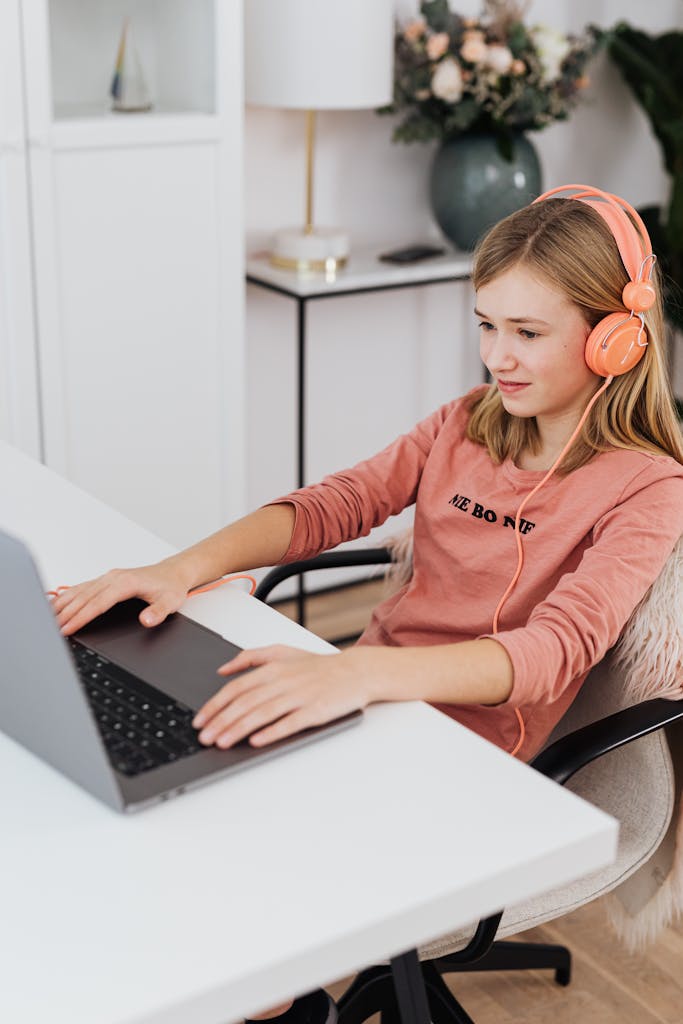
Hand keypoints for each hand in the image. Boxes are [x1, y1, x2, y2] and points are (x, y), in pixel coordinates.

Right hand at [51, 559, 192, 635]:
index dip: (81, 616)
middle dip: (66, 613)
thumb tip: (146, 620)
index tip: (68, 628)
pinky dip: (69, 596)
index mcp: (125, 583)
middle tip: (52, 629)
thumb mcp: (171, 602)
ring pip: (80, 591)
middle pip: (84, 597)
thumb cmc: (170, 586)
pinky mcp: (107, 580)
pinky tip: (59, 603)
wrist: (173, 573)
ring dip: (63, 604)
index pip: (97, 602)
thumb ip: (158, 612)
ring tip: (48, 618)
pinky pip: (83, 588)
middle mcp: (114, 578)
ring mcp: (108, 578)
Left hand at [192, 644, 374, 748]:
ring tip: (221, 742)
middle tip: (203, 737)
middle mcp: (284, 681)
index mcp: (273, 668)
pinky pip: (289, 723)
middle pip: (245, 702)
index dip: (215, 705)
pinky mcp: (315, 711)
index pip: (236, 688)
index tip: (199, 720)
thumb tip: (223, 669)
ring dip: (238, 729)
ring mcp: (300, 696)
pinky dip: (271, 732)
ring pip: (262, 713)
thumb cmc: (319, 666)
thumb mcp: (283, 652)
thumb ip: (251, 657)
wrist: (357, 671)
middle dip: (220, 721)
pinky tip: (256, 741)